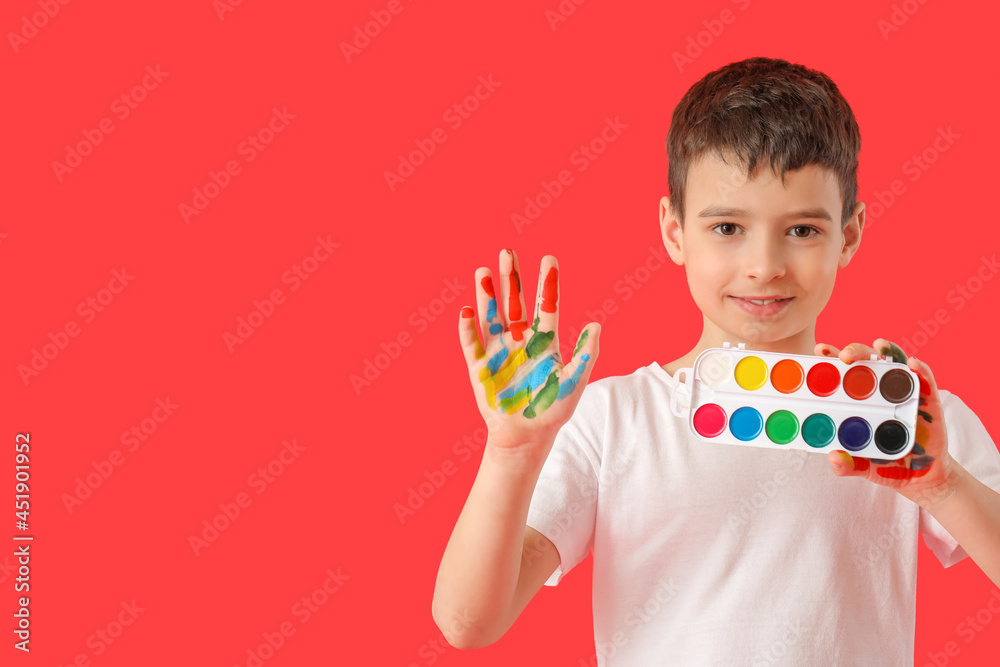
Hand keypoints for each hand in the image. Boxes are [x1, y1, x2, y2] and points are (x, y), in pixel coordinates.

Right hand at [458, 249, 599, 451]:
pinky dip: (467, 328)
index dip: (547, 284)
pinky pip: (471, 344)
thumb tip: (597, 325)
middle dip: (511, 279)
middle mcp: (519, 340)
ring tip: (484, 271)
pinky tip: (466, 311)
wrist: (526, 436)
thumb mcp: (574, 381)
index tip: (549, 259)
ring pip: (490, 316)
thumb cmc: (552, 409)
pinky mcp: (478, 367)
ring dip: (487, 295)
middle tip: (508, 252)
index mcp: (543, 341)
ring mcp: (497, 351)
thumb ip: (586, 354)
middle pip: (514, 303)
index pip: (546, 306)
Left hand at [815, 338, 958, 508]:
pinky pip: (925, 380)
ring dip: (888, 350)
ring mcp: (904, 393)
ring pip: (895, 363)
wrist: (920, 478)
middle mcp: (880, 392)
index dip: (832, 359)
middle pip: (866, 362)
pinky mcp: (929, 400)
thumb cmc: (886, 466)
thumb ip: (847, 465)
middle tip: (843, 355)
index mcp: (859, 402)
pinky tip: (912, 363)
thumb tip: (835, 459)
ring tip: (878, 345)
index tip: (820, 349)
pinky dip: (920, 370)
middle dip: (854, 352)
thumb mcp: (863, 466)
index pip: (843, 374)